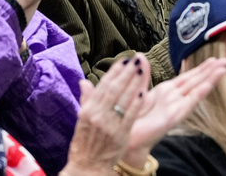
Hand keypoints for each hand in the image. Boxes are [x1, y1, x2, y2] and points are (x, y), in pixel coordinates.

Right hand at [63, 54, 148, 175]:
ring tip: (141, 70)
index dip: (114, 72)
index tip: (123, 60)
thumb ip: (86, 100)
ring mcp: (109, 125)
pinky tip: (143, 92)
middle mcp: (97, 116)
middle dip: (126, 73)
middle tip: (136, 60)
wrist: (88, 167)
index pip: (103, 86)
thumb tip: (84, 82)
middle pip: (114, 90)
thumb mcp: (82, 120)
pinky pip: (130, 115)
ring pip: (123, 99)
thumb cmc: (84, 143)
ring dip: (133, 83)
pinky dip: (136, 103)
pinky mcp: (120, 134)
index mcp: (88, 111)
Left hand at [120, 57, 225, 167]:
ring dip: (211, 77)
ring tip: (223, 67)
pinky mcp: (175, 115)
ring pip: (197, 88)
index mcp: (166, 91)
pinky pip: (190, 101)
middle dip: (211, 70)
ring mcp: (176, 106)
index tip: (212, 59)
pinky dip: (201, 91)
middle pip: (196, 80)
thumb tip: (140, 55)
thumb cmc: (131, 117)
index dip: (200, 68)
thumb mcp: (136, 90)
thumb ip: (142, 73)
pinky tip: (209, 84)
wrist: (126, 137)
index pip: (187, 76)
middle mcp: (174, 97)